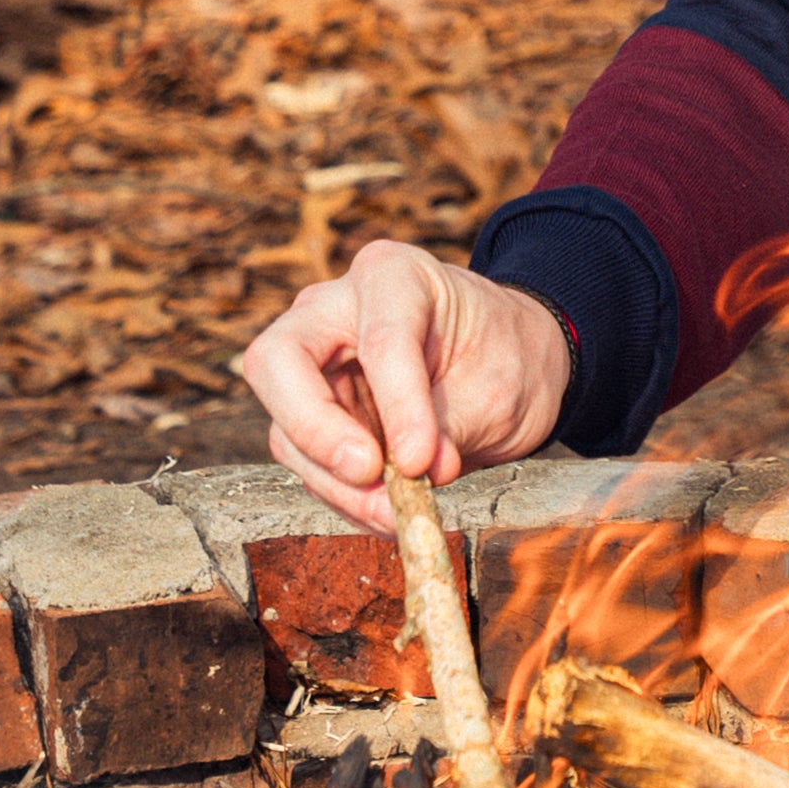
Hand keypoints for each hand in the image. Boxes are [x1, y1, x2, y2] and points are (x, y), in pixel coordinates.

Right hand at [236, 238, 570, 531]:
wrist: (510, 364)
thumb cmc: (505, 357)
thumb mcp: (496, 388)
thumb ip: (447, 430)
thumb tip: (410, 476)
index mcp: (392, 274)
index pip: (379, 338)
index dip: (397, 405)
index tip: (420, 461)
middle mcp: (334, 308)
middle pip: (278, 360)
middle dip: (315, 428)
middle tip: (365, 475)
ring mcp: (314, 362)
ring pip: (287, 428)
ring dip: (337, 483)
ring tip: (399, 512)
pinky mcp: (312, 414)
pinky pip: (307, 462)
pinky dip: (344, 497)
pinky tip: (389, 512)